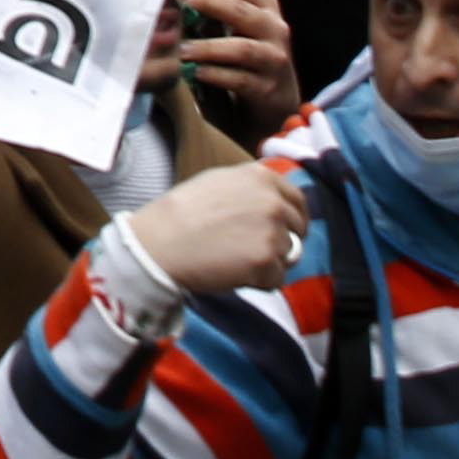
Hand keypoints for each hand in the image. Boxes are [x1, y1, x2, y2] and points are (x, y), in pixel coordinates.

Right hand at [125, 156, 311, 299]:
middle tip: (256, 250)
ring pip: (289, 255)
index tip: (286, 230)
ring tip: (236, 260)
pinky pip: (277, 278)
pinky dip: (260, 281)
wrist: (160, 241)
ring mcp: (272, 231)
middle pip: (298, 229)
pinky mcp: (266, 261)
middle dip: (283, 241)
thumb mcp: (219, 182)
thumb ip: (252, 189)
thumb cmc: (182, 213)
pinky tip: (235, 273)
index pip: (298, 200)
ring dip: (269, 262)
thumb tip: (276, 203)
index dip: (293, 218)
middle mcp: (273, 201)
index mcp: (261, 177)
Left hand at [168, 0, 295, 128]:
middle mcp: (274, 28)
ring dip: (209, 48)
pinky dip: (216, 74)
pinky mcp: (269, 88)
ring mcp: (274, 58)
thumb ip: (210, 11)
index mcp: (264, 5)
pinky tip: (196, 72)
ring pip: (242, 48)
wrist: (273, 100)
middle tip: (180, 4)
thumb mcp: (231, 27)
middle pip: (239, 9)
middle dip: (207, 4)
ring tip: (182, 50)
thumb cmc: (244, 55)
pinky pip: (241, 79)